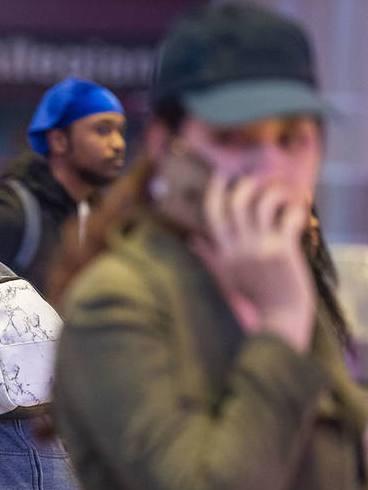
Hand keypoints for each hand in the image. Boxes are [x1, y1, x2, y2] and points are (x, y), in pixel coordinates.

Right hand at [201, 174, 314, 351]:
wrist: (278, 315)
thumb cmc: (253, 297)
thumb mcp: (223, 276)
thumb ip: (208, 256)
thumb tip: (191, 240)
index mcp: (223, 250)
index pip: (212, 213)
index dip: (215, 189)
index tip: (221, 174)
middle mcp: (239, 246)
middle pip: (237, 202)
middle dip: (247, 184)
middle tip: (257, 179)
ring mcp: (261, 247)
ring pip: (263, 204)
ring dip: (274, 192)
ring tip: (280, 192)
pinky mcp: (283, 250)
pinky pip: (288, 219)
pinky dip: (295, 210)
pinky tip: (297, 212)